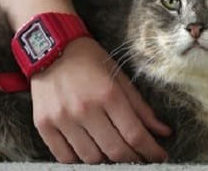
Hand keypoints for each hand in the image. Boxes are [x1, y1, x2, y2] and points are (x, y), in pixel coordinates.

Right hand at [30, 37, 171, 162]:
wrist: (50, 49)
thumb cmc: (90, 62)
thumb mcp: (120, 78)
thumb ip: (141, 108)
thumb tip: (164, 132)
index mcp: (108, 94)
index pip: (134, 134)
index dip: (151, 150)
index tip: (160, 157)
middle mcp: (84, 109)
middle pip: (115, 150)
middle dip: (133, 159)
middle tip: (141, 158)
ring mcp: (62, 119)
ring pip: (90, 158)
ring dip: (107, 159)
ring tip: (114, 151)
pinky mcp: (43, 125)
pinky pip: (64, 157)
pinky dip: (80, 160)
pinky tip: (90, 151)